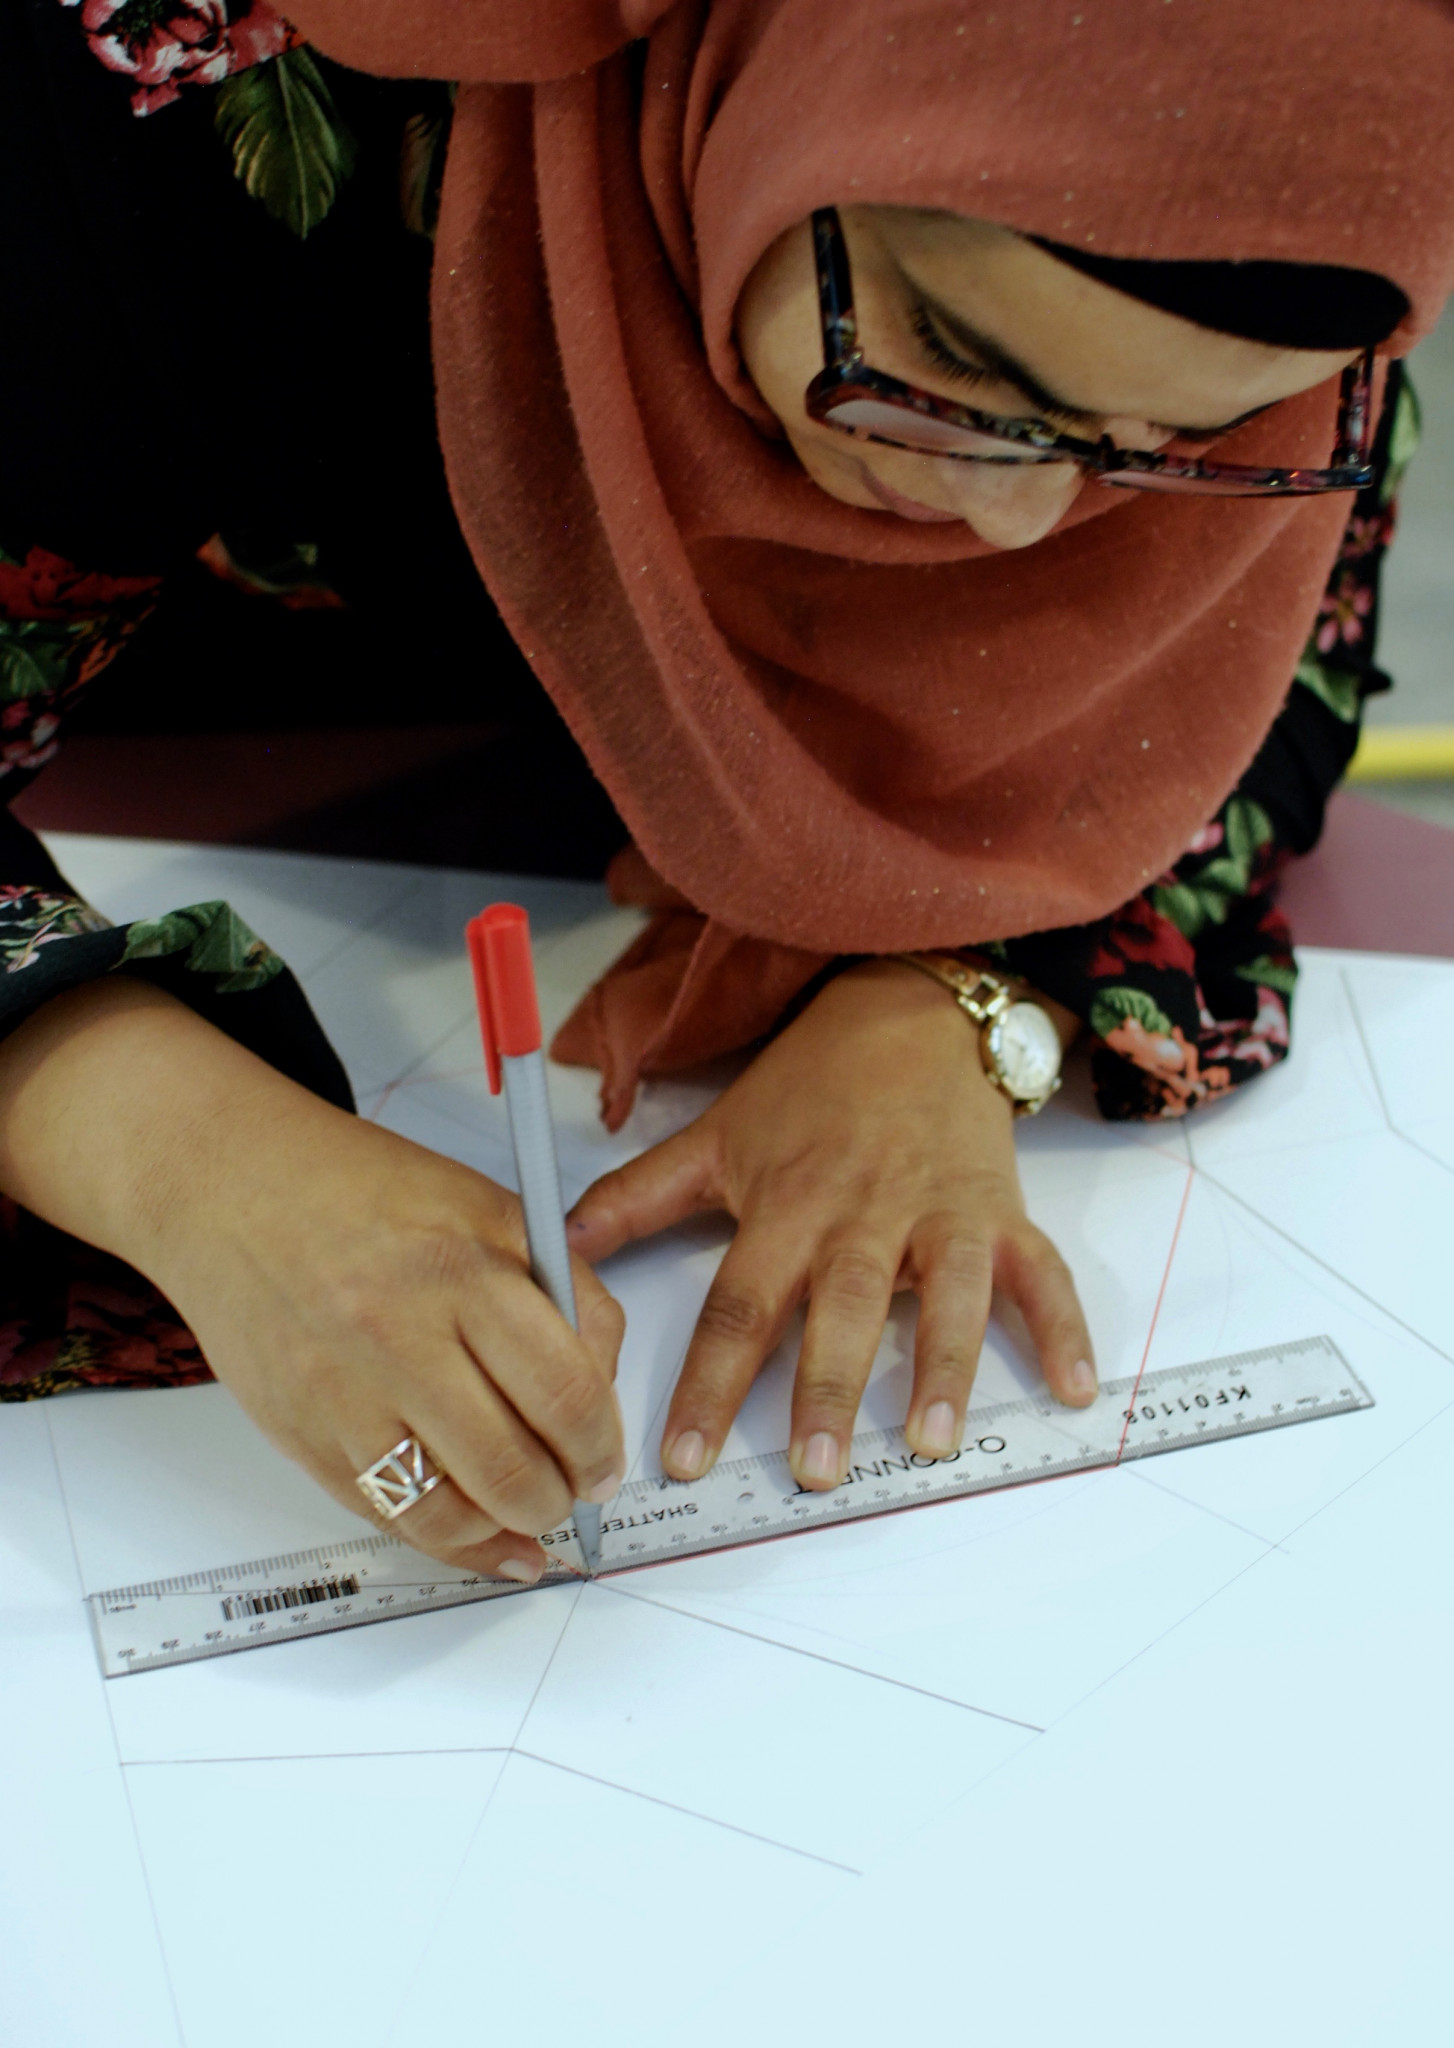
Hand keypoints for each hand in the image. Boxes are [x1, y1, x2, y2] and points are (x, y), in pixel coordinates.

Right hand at [0, 980, 625, 1580]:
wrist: (230, 1187)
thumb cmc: (363, 1189)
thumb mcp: (488, 1206)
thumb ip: (563, 1287)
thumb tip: (604, 1382)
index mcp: (463, 1271)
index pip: (564, 1390)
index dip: (600, 1443)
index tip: (606, 1458)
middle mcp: (400, 1337)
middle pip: (512, 1466)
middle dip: (562, 1495)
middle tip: (576, 1488)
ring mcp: (344, 1394)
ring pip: (451, 1511)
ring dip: (509, 1528)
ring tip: (530, 1512)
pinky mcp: (302, 1434)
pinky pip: (387, 1517)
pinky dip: (449, 1543)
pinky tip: (485, 1543)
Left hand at [568, 960, 1093, 1490]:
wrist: (909, 1011)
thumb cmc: (812, 1085)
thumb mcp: (720, 1134)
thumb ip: (641, 1193)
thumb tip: (563, 1243)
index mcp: (787, 1207)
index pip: (738, 1305)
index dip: (709, 1382)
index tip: (683, 1457)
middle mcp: (864, 1216)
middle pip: (842, 1309)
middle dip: (828, 1389)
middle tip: (815, 1469)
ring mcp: (939, 1215)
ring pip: (946, 1295)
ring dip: (944, 1366)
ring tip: (933, 1440)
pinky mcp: (1000, 1211)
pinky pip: (1040, 1273)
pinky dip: (1066, 1327)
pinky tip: (1077, 1388)